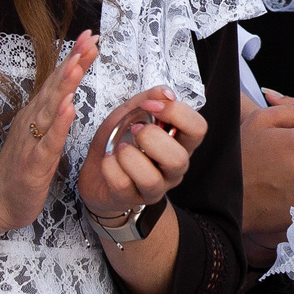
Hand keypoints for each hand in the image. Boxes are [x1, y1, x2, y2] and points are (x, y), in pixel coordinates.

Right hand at [0, 32, 97, 235]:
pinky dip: (60, 123)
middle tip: (89, 38)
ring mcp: (32, 140)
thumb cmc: (22, 167)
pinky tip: (69, 107)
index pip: (58, 80)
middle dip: (73, 61)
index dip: (74, 57)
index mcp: (38, 113)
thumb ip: (53, 111)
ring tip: (78, 63)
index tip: (90, 35)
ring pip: (51, 108)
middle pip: (55, 86)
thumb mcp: (41, 134)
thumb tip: (67, 88)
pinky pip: (49, 141)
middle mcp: (33, 120)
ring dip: (65, 84)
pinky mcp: (34, 163)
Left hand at [78, 88, 203, 222]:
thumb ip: (149, 98)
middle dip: (151, 138)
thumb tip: (167, 93)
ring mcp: (155, 188)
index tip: (151, 106)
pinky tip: (108, 161)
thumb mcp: (131, 112)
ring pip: (151, 179)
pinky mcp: (131, 200)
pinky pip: (122, 185)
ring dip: (129, 157)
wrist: (95, 170)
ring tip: (119, 148)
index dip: (177, 113)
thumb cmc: (119, 140)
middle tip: (134, 130)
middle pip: (179, 159)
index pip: (198, 129)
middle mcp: (173, 168)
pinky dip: (110, 167)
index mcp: (179, 143)